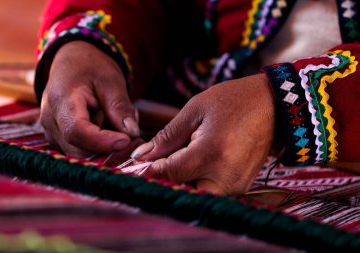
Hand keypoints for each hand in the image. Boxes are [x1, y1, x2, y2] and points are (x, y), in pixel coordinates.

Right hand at [40, 41, 139, 156]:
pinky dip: (101, 145)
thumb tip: (132, 134)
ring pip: (82, 154)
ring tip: (120, 122)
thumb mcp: (111, 81)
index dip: (102, 141)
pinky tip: (110, 127)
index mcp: (61, 101)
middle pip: (79, 149)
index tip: (126, 141)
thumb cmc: (90, 68)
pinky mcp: (60, 140)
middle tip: (133, 136)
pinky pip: (82, 151)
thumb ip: (120, 107)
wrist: (72, 63)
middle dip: (109, 148)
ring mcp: (53, 133)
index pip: (77, 131)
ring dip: (107, 146)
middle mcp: (51, 121)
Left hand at [131, 74, 274, 194]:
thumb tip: (141, 157)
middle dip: (168, 178)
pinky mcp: (241, 186)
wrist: (273, 105)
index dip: (152, 169)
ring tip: (184, 156)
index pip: (170, 174)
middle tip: (163, 160)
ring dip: (183, 179)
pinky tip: (199, 161)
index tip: (142, 162)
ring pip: (195, 193)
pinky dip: (198, 179)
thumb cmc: (232, 101)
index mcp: (212, 152)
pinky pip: (210, 191)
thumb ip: (167, 137)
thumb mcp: (195, 111)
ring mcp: (237, 185)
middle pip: (182, 190)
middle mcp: (226, 176)